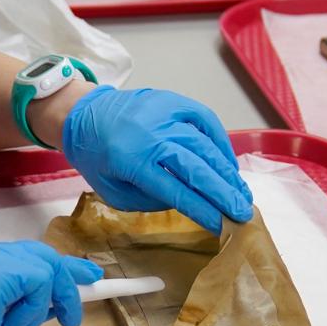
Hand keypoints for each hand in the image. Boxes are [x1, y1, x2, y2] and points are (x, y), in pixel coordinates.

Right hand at [0, 241, 101, 325]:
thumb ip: (22, 302)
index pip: (26, 257)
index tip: (83, 277)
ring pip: (44, 271)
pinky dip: (31, 313)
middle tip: (83, 299)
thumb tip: (56, 300)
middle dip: (67, 279)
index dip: (58, 268)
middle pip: (40, 256)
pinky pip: (38, 285)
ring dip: (39, 311)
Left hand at [62, 86, 252, 233]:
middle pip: (196, 166)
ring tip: (241, 193)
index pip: (175, 189)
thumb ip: (150, 200)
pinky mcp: (173, 100)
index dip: (201, 208)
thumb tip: (189, 202)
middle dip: (223, 192)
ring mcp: (164, 113)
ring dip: (227, 171)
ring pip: (205, 144)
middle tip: (243, 212)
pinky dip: (221, 142)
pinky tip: (229, 165)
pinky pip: (205, 120)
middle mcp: (151, 134)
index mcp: (130, 160)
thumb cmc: (97, 158)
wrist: (83, 114)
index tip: (221, 225)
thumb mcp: (113, 191)